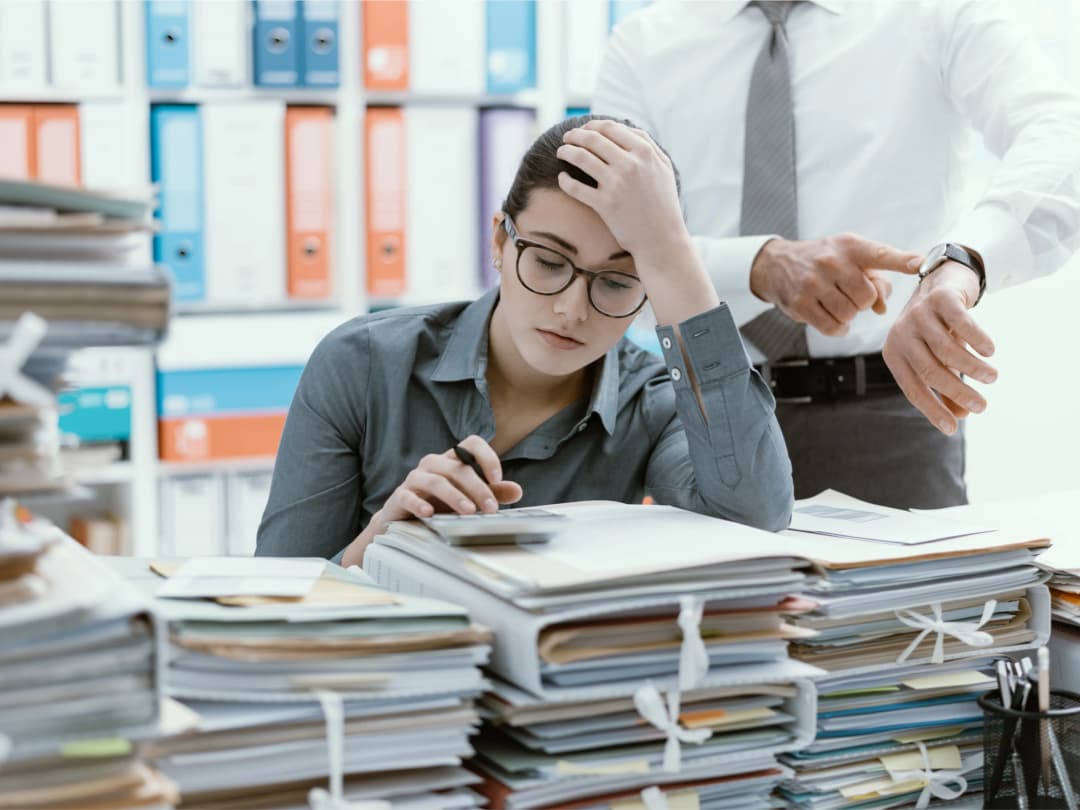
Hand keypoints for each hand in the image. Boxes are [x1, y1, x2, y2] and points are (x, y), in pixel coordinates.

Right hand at [379, 435, 522, 524]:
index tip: (497, 478)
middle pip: (458, 468)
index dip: (486, 457)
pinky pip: (409, 496)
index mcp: (452, 460)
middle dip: (477, 488)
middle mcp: (434, 464)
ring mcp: (415, 478)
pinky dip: (419, 504)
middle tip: (491, 508)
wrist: (404, 519)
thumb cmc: (440, 503)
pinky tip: (430, 514)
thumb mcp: (468, 497)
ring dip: (455, 497)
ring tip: (469, 512)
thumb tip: (517, 490)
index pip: (471, 444)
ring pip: (436, 482)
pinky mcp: (400, 496)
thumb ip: (492, 492)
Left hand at [555, 119, 686, 265]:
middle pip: (593, 139)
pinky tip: (562, 178)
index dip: (592, 126)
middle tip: (567, 137)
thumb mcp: (663, 169)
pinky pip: (575, 187)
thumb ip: (648, 146)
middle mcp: (630, 165)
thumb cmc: (663, 204)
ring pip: (581, 157)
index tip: (584, 129)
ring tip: (561, 151)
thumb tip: (626, 130)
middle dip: (575, 135)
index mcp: (645, 152)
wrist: (662, 239)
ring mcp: (616, 184)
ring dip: (566, 151)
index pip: (610, 128)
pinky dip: (565, 180)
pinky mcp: (605, 205)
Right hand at [750, 234, 921, 335]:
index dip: (903, 261)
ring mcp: (813, 283)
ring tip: (838, 304)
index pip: (880, 254)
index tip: (921, 264)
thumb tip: (882, 309)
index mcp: (850, 246)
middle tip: (850, 295)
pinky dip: (839, 327)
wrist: (778, 264)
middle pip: (866, 296)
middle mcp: (831, 262)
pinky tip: (834, 318)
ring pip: (849, 314)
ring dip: (849, 315)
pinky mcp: (801, 303)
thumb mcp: (850, 259)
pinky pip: (832, 327)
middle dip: (863, 302)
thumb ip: (875, 279)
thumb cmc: (825, 261)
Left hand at [882, 261, 996, 433]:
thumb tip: (960, 417)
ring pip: (947, 351)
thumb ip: (944, 386)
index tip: (953, 428)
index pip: (912, 389)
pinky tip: (990, 351)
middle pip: (930, 372)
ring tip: (992, 378)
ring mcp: (919, 315)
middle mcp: (902, 335)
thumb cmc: (938, 328)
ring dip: (972, 368)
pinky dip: (977, 340)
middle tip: (982, 406)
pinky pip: (961, 324)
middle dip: (957, 393)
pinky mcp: (940, 299)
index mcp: (894, 354)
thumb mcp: (936, 358)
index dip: (933, 409)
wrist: (942, 279)